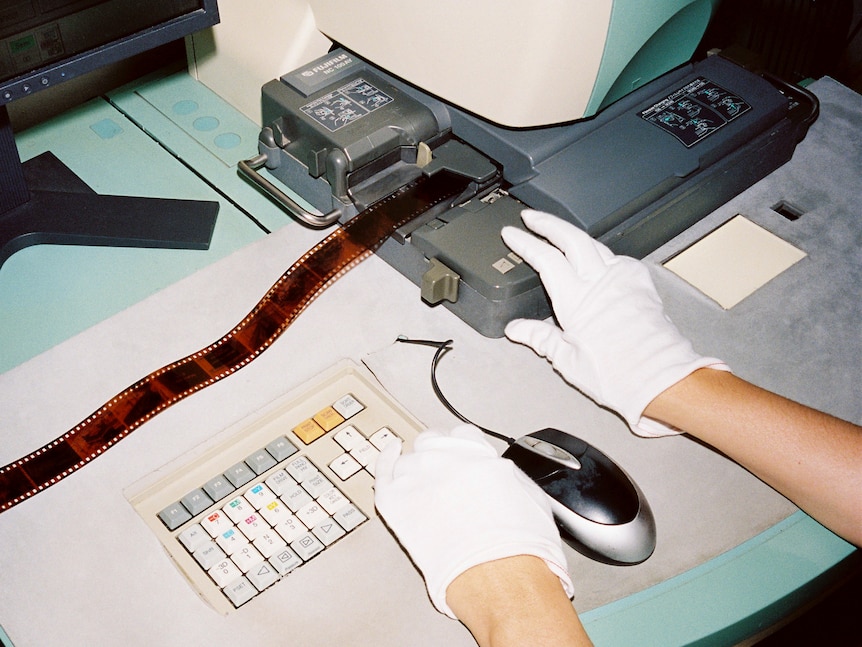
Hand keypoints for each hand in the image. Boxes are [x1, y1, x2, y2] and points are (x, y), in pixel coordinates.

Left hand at [374, 425, 572, 617]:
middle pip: (432, 443)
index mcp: (478, 453)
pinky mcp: (396, 501)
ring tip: (422, 487)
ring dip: (415, 470)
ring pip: (409, 460)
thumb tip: (500, 478)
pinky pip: (383, 473)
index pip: (462, 435)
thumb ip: (507, 477)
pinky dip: (384, 461)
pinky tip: (388, 456)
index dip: (460, 449)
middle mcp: (446, 458)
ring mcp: (418, 478)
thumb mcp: (529, 496)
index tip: (460, 459)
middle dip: (438, 456)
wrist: (499, 574)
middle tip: (443, 475)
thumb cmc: (519, 544)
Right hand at [501, 209, 727, 436]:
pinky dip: (603, 253)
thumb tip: (517, 329)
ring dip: (574, 234)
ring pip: (594, 244)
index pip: (544, 258)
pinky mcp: (641, 286)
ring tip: (561, 232)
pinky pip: (619, 259)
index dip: (525, 242)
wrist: (660, 378)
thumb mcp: (567, 359)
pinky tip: (599, 258)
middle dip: (548, 223)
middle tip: (532, 216)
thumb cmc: (617, 374)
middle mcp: (599, 282)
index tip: (511, 233)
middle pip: (570, 238)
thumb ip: (540, 338)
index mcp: (575, 299)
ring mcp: (623, 280)